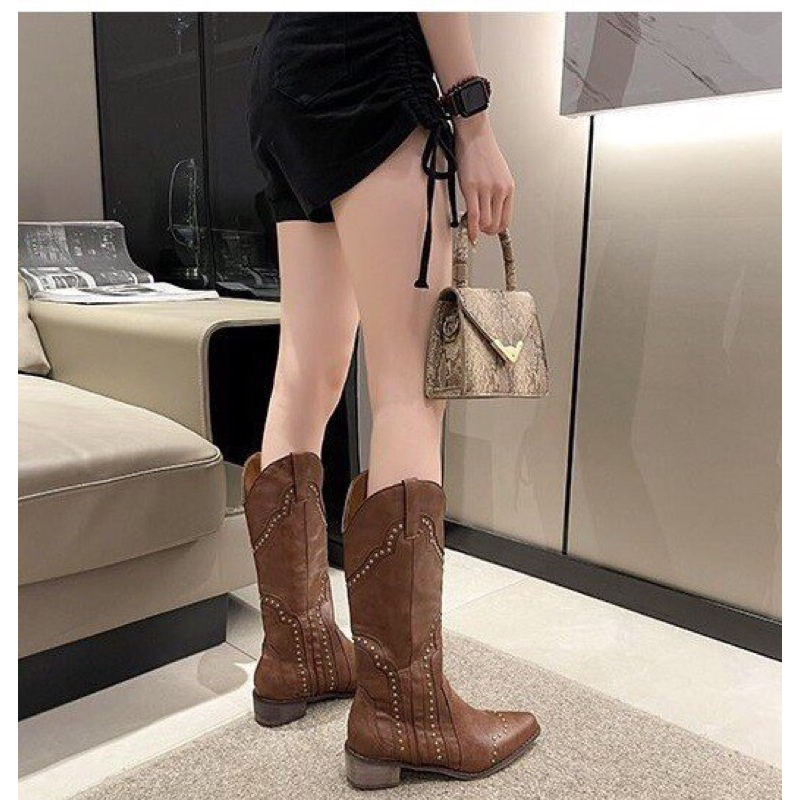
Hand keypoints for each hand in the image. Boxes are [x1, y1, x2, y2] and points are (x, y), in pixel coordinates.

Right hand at [453, 113, 514, 243]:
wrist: (475, 135)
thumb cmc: (483, 152)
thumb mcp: (498, 174)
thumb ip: (497, 192)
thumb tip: (491, 210)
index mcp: (508, 188)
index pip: (506, 219)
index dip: (497, 229)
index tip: (490, 231)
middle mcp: (500, 190)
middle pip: (496, 223)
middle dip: (487, 231)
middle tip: (480, 231)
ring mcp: (486, 190)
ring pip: (486, 223)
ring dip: (479, 230)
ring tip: (473, 229)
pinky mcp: (471, 188)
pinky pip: (474, 216)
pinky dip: (471, 229)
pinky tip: (470, 234)